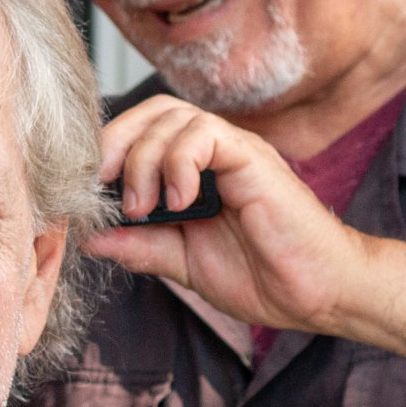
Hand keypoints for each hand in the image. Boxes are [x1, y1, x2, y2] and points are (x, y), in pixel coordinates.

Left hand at [84, 95, 366, 334]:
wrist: (319, 294)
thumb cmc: (263, 276)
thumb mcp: (184, 262)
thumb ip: (141, 245)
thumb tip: (91, 238)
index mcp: (193, 171)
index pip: (140, 132)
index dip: (107, 151)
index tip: (87, 191)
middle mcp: (212, 153)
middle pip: (151, 112)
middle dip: (115, 144)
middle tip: (103, 189)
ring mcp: (234, 151)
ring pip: (172, 117)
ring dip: (143, 159)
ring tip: (144, 206)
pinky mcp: (253, 157)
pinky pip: (205, 133)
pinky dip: (179, 162)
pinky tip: (179, 202)